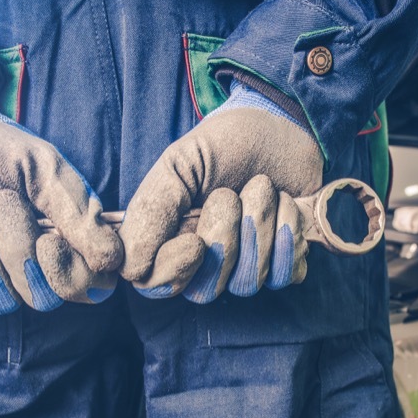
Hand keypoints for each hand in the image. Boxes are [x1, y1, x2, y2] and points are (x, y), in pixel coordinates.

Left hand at [0, 77, 121, 314]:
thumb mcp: (40, 164)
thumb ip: (76, 209)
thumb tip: (111, 259)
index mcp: (70, 241)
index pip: (92, 288)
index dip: (71, 276)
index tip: (47, 241)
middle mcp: (37, 267)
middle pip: (42, 299)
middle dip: (14, 248)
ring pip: (0, 301)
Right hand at [119, 82, 321, 301]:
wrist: (281, 126)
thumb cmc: (225, 145)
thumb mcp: (179, 164)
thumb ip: (150, 210)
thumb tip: (129, 266)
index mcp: (169, 239)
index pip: (154, 284)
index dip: (173, 272)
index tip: (195, 241)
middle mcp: (205, 262)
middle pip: (204, 290)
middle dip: (224, 241)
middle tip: (230, 195)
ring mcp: (246, 266)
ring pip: (247, 284)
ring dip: (259, 228)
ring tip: (263, 187)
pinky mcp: (284, 262)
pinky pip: (285, 276)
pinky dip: (289, 236)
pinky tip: (286, 204)